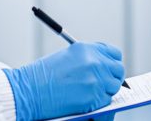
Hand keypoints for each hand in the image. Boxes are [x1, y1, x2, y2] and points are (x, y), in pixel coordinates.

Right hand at [2, 42, 124, 120]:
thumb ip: (89, 58)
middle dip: (112, 76)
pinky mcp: (95, 99)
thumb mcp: (68, 56)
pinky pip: (106, 100)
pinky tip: (83, 97)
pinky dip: (98, 101)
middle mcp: (94, 62)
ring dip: (105, 89)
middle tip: (102, 81)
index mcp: (87, 49)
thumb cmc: (45, 74)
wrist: (31, 89)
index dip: (112, 61)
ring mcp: (96, 81)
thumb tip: (105, 65)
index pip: (114, 53)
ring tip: (88, 89)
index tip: (109, 66)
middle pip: (118, 70)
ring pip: (114, 87)